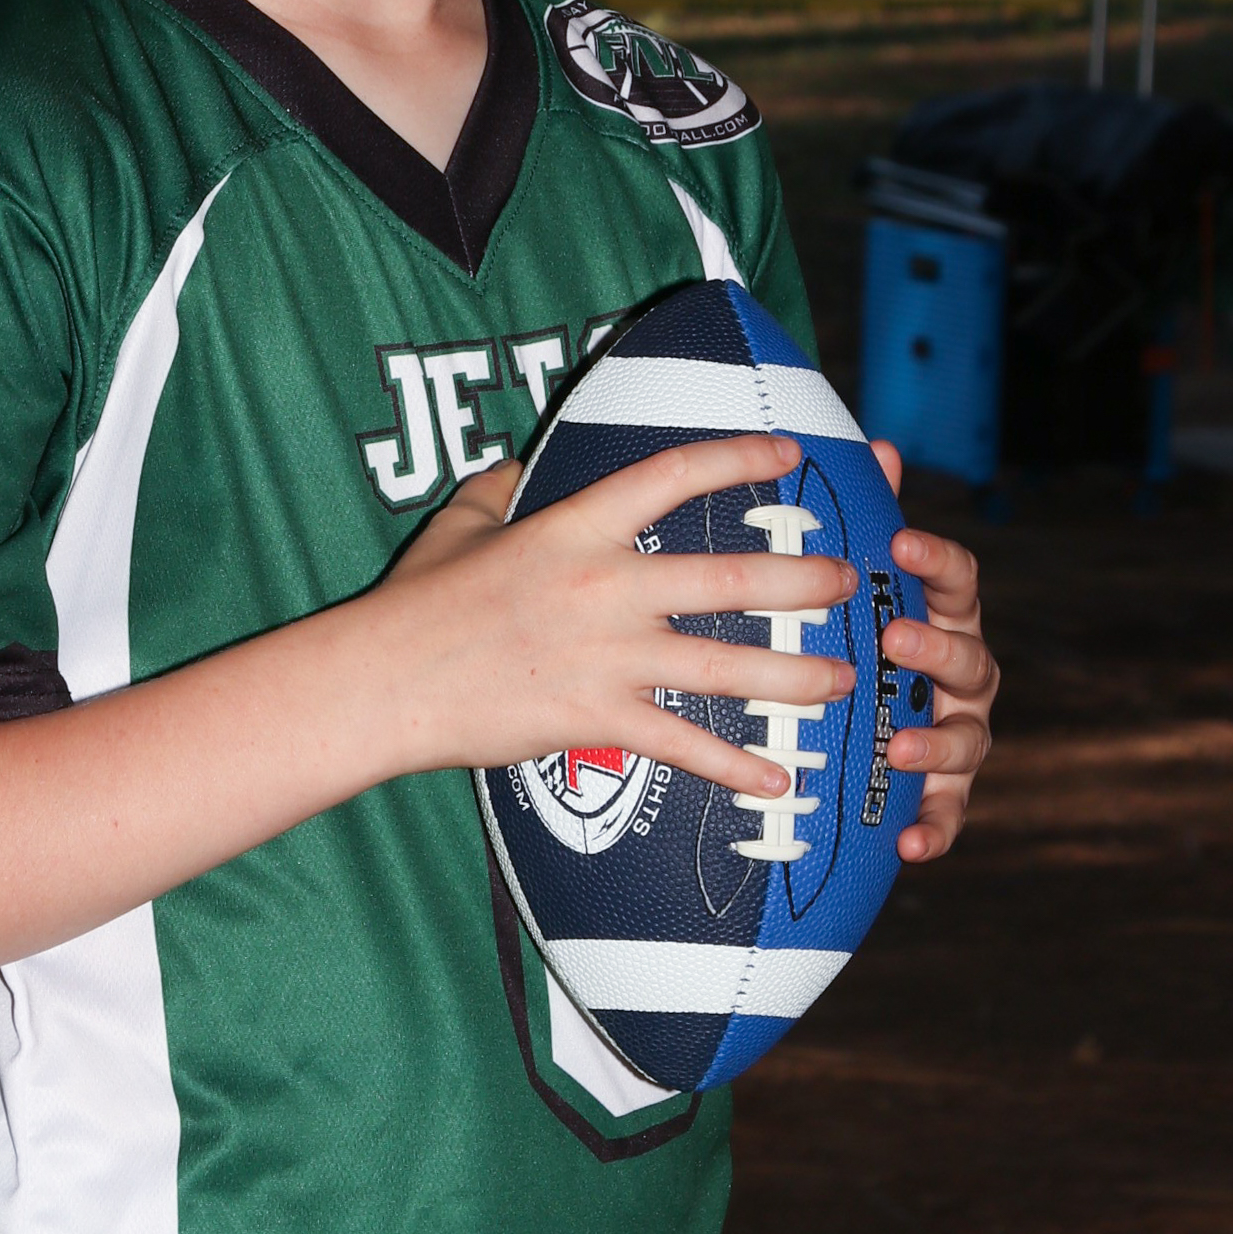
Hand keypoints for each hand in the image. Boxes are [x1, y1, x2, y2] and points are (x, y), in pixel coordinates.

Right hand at [383, 435, 857, 798]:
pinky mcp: (596, 719)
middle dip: (802, 581)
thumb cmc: (417, 600)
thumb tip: (522, 463)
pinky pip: (683, 745)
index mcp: (574, 527)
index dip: (737, 458)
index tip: (789, 454)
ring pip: (727, 667)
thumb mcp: (462, 521)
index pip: (672, 476)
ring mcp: (606, 657)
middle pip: (729, 579)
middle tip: (848, 582)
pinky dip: (736, 767)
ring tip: (843, 679)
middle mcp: (605, 587)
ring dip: (795, 675)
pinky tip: (778, 779)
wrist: (384, 681)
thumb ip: (502, 485)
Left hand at [870, 442, 998, 863]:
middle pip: (968, 658)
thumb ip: (875, 520)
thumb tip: (880, 447)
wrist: (863, 729)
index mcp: (945, 618)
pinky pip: (949, 814)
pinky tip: (908, 844)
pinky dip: (935, 828)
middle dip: (935, 649)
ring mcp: (961, 734)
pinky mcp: (944, 793)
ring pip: (968, 737)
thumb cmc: (866, 639)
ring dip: (937, 740)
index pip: (957, 581)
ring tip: (902, 745)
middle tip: (894, 638)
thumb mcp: (863, 588)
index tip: (898, 542)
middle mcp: (963, 676)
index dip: (935, 560)